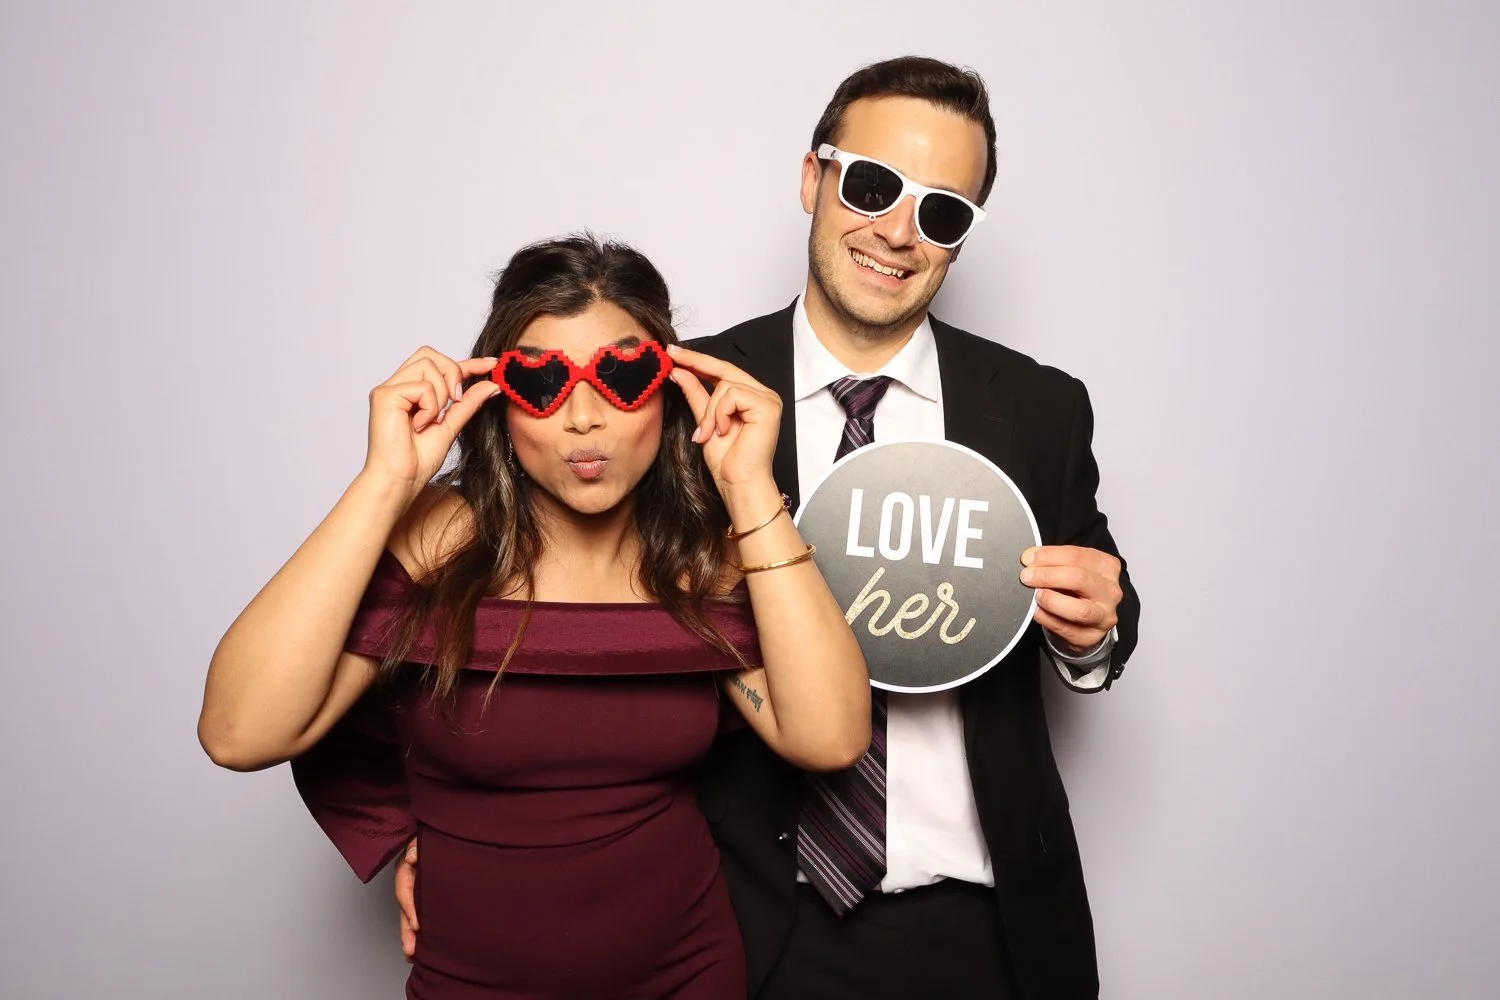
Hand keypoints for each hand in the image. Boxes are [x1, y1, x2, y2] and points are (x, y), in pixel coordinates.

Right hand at [363, 347, 501, 497]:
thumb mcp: (451, 426)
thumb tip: (491, 384)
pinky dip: (430, 408)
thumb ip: (468, 403)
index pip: (439, 365)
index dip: (467, 362)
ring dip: (441, 395)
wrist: (401, 481)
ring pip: (428, 366)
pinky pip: (422, 387)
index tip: (492, 364)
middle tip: (455, 402)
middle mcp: (397, 385)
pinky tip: (420, 425)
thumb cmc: (418, 460)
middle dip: (452, 374)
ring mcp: (388, 389)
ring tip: (431, 420)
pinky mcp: (384, 395)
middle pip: (431, 355)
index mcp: (410, 391)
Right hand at [395, 837, 418, 962]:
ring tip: (413, 957)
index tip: (416, 924)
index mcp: (404, 871)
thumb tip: (413, 857)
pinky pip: (420, 914)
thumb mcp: (419, 838)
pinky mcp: (424, 897)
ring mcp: (415, 892)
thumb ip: (416, 846)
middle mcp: (407, 885)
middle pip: (404, 911)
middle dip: (406, 932)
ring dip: (411, 936)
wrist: (436, 834)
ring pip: (410, 917)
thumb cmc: (424, 837)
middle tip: (410, 952)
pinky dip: (420, 930)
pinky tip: (423, 946)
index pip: (404, 893)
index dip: (409, 909)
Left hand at [666, 344, 781, 488]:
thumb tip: (680, 371)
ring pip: (726, 385)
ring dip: (710, 412)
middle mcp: (763, 394)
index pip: (723, 370)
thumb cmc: (727, 460)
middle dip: (696, 365)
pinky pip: (733, 395)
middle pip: (724, 370)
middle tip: (672, 357)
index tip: (674, 352)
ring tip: (709, 433)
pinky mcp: (768, 406)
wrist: (738, 484)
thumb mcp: (704, 421)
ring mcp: (768, 399)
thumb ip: (695, 394)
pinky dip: (721, 414)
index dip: (698, 360)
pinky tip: (723, 431)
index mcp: (751, 396)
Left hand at [1020, 545, 1122, 651]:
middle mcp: (1110, 591)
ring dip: (1051, 600)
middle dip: (1048, 576)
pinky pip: (1065, 628)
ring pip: (1078, 610)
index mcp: (1107, 567)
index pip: (1077, 556)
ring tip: (1036, 595)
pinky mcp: (1091, 637)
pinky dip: (1046, 618)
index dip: (1049, 556)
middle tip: (1027, 576)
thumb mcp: (1072, 568)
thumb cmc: (1078, 589)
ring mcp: (1103, 616)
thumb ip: (1055, 562)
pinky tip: (1036, 611)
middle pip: (1079, 579)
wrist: (1086, 619)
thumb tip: (1030, 559)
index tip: (1028, 558)